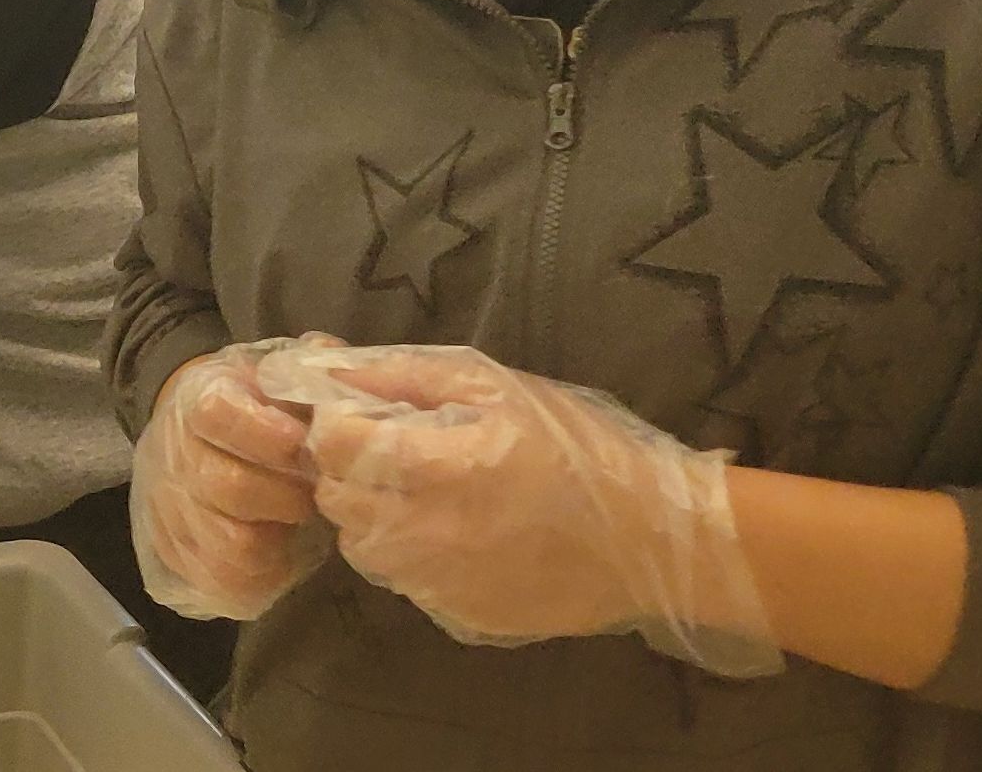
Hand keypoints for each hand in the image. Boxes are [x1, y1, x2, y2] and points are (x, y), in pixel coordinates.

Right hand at [133, 342, 334, 620]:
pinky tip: (276, 551)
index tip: (304, 443)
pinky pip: (223, 582)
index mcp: (197, 401)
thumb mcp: (274, 371)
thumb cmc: (251, 405)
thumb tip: (331, 360)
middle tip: (314, 493)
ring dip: (276, 539)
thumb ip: (307, 363)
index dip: (267, 434)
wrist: (191, 434)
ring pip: (229, 544)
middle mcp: (173, 455)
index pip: (216, 414)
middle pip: (229, 486)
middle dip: (286, 495)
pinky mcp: (174, 555)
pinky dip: (260, 575)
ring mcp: (170, 510)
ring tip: (295, 522)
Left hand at [275, 343, 780, 676]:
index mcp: (434, 467)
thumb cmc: (578, 446)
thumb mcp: (497, 385)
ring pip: (358, 543)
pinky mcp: (453, 614)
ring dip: (371, 511)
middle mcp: (422, 534)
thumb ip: (405, 375)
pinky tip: (452, 530)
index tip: (365, 410)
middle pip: (334, 496)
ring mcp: (435, 583)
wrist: (650, 539)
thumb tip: (331, 366)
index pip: (331, 444)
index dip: (337, 419)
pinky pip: (399, 579)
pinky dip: (407, 550)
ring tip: (423, 489)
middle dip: (348, 465)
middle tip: (395, 445)